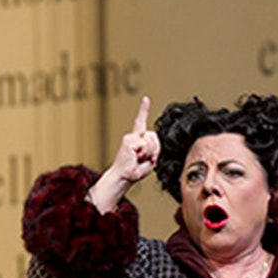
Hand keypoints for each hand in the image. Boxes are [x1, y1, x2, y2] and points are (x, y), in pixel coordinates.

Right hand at [90, 96, 159, 211]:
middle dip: (154, 149)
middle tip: (145, 159)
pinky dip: (144, 154)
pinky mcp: (128, 141)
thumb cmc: (134, 171)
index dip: (143, 110)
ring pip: (150, 141)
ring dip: (149, 153)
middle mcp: (132, 137)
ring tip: (139, 160)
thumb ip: (153, 149)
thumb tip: (152, 142)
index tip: (146, 99)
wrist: (123, 178)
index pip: (141, 123)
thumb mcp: (149, 160)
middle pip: (154, 136)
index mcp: (137, 140)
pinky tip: (136, 158)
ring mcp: (130, 138)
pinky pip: (145, 145)